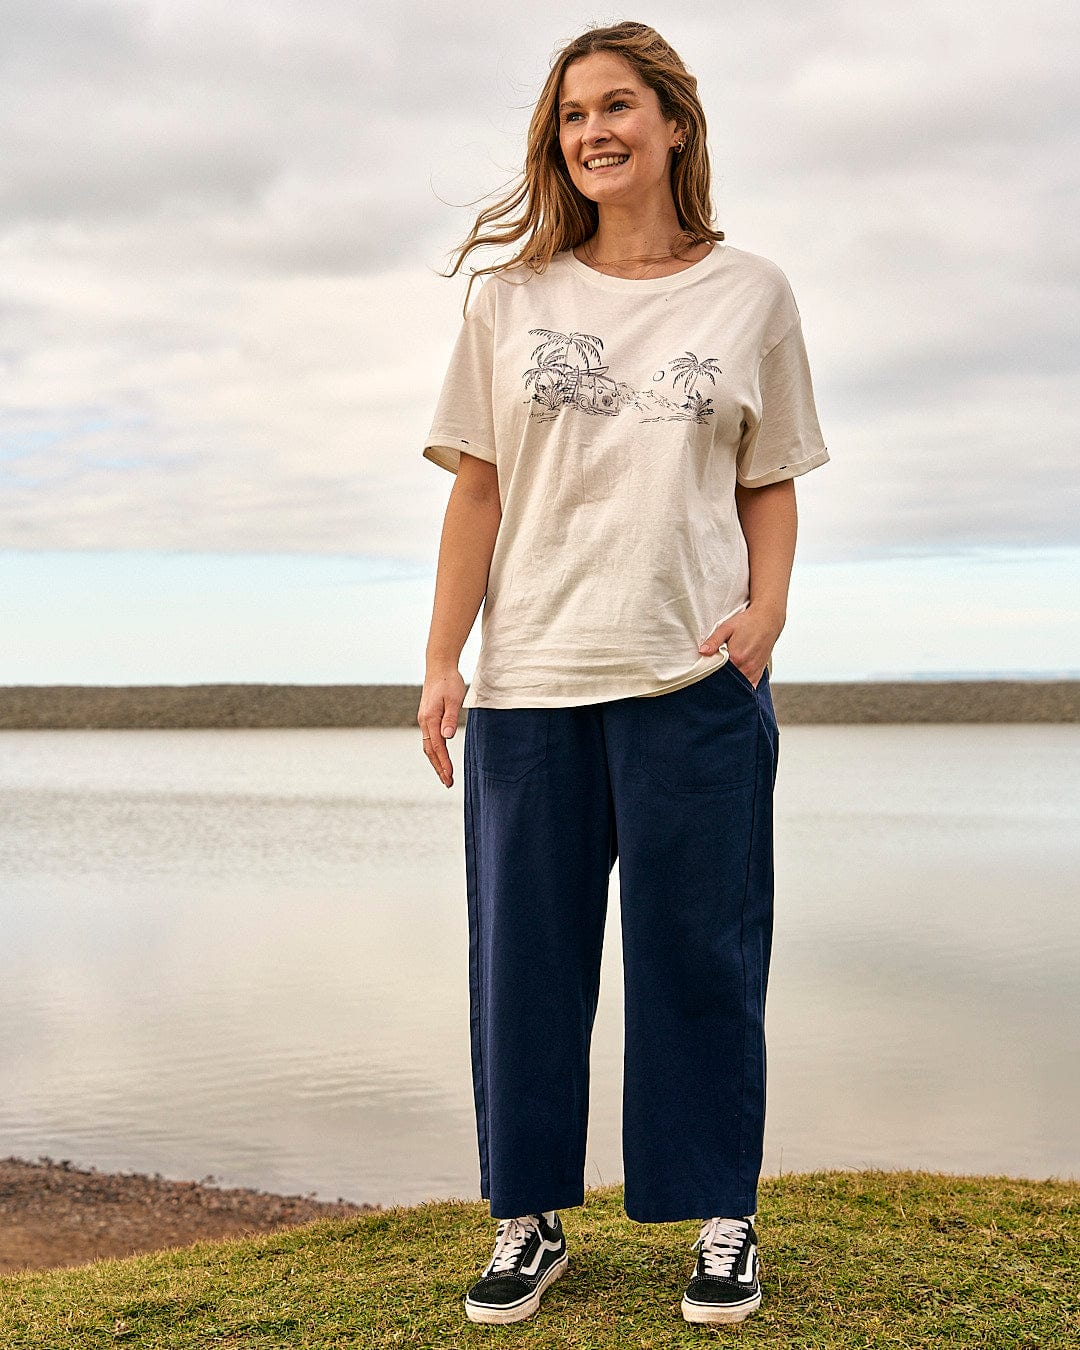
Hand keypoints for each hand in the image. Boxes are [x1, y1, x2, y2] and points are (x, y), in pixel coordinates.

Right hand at [417, 668, 466, 787]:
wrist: (439, 666)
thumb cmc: (449, 681)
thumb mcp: (454, 699)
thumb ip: (450, 718)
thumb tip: (447, 737)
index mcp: (430, 719)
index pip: (437, 747)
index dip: (444, 763)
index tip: (450, 775)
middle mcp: (424, 721)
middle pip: (430, 751)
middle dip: (439, 768)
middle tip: (448, 783)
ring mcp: (424, 719)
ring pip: (428, 746)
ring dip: (436, 761)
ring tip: (445, 775)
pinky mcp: (427, 717)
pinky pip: (429, 739)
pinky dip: (434, 751)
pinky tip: (440, 756)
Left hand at [698, 604, 784, 688]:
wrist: (767, 620)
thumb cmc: (747, 623)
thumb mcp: (726, 628)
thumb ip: (714, 641)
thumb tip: (702, 652)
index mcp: (736, 657)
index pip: (718, 674)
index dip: (710, 673)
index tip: (707, 670)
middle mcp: (746, 667)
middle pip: (728, 682)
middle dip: (720, 680)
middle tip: (715, 672)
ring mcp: (754, 672)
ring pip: (738, 686)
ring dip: (731, 683)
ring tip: (725, 674)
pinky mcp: (759, 673)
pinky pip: (749, 686)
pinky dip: (742, 686)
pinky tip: (736, 679)